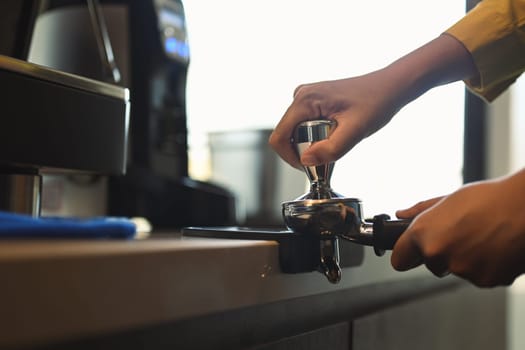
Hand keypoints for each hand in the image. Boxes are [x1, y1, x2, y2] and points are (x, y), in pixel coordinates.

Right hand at [269, 34, 476, 168]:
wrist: (391, 86)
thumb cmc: (377, 102)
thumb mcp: (355, 131)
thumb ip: (330, 149)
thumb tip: (305, 161)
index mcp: (305, 100)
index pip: (279, 137)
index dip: (289, 158)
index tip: (309, 167)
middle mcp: (301, 95)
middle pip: (286, 135)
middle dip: (303, 150)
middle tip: (329, 154)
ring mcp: (306, 97)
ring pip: (295, 132)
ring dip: (310, 143)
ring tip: (337, 140)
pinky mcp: (313, 101)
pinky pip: (304, 125)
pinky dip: (315, 135)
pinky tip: (336, 133)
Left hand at [391, 169, 524, 286]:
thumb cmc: (490, 199)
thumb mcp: (448, 198)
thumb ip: (421, 211)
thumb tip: (401, 215)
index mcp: (423, 233)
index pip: (399, 259)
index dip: (406, 254)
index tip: (411, 252)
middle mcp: (438, 254)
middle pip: (429, 264)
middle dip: (440, 253)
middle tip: (460, 234)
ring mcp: (462, 270)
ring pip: (455, 269)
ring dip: (463, 259)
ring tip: (482, 236)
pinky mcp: (484, 281)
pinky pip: (477, 276)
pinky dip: (484, 266)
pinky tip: (494, 247)